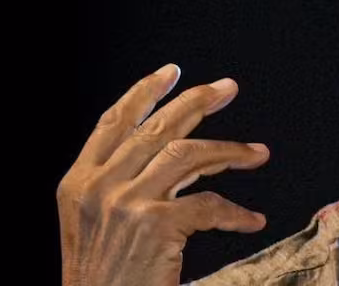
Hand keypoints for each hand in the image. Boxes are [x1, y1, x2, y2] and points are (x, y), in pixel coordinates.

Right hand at [57, 64, 270, 285]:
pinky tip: (253, 221)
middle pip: (157, 128)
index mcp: (79, 183)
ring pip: (189, 155)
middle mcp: (99, 187)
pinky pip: (209, 205)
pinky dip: (236, 213)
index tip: (172, 72)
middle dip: (197, 102)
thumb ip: (117, 186)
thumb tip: (168, 150)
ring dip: (230, 152)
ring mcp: (127, 204)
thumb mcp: (93, 225)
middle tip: (228, 88)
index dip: (144, 92)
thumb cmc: (102, 279)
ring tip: (259, 154)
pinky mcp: (156, 226)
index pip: (113, 122)